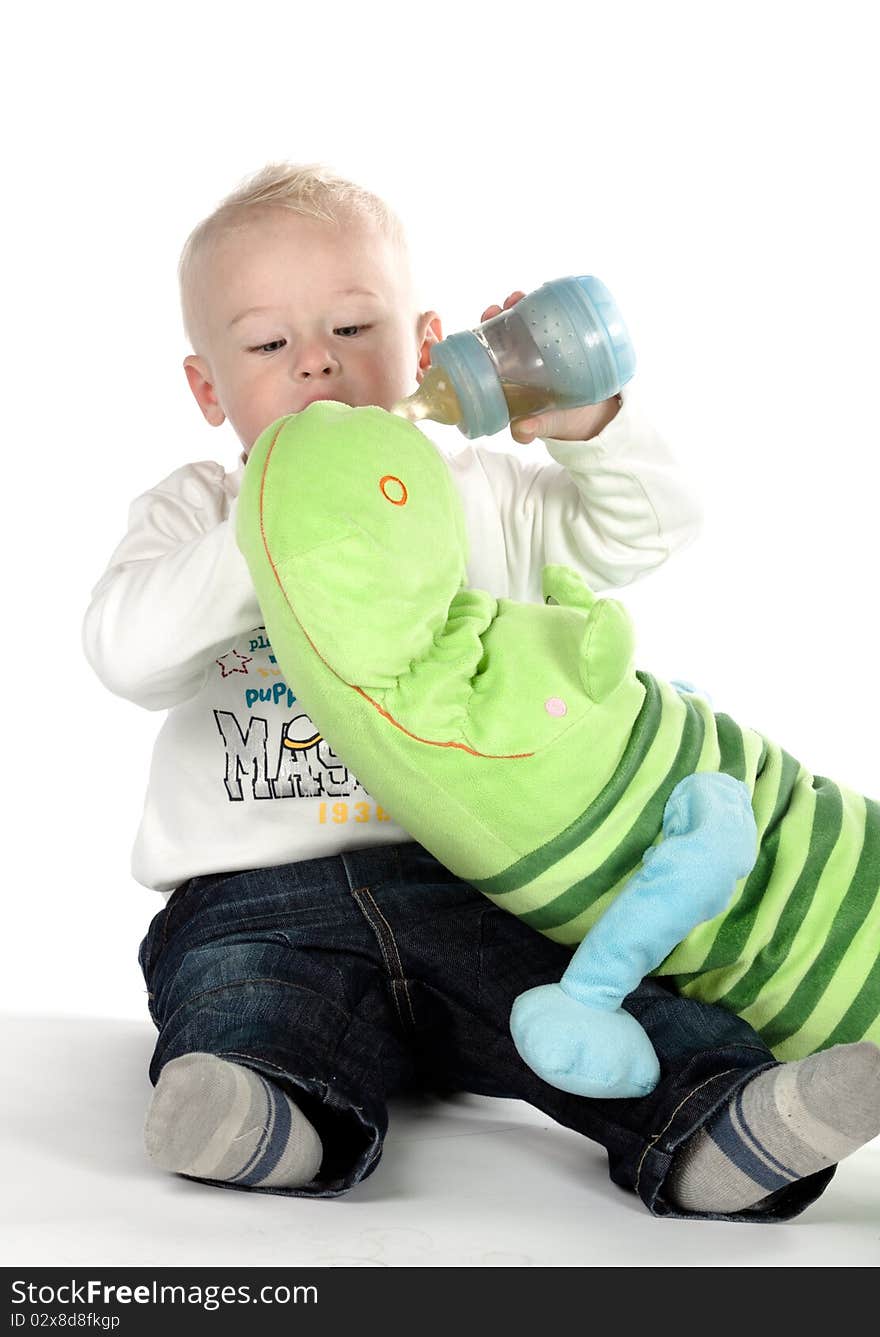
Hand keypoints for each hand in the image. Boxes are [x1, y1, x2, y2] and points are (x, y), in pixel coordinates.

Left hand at [481, 291, 621, 444]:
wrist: (591, 415)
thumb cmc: (559, 421)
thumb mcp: (546, 424)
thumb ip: (534, 428)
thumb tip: (522, 430)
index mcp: (506, 380)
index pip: (486, 356)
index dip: (479, 341)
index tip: (478, 329)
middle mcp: (517, 363)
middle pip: (500, 335)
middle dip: (495, 318)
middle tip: (499, 308)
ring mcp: (536, 351)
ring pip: (522, 324)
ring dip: (516, 307)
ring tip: (518, 297)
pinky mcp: (555, 343)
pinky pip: (546, 322)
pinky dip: (543, 307)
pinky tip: (543, 295)